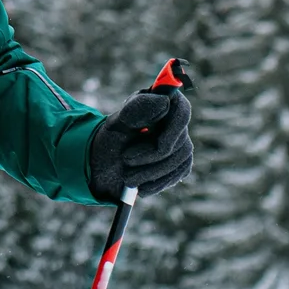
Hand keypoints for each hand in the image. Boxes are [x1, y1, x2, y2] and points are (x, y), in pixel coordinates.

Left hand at [86, 84, 192, 201]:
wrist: (107, 164)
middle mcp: (176, 121)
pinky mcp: (181, 162)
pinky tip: (142, 187)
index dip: (173, 127)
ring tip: (128, 178)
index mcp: (162, 102)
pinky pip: (178, 173)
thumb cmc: (112, 138)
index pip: (181, 110)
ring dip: (152, 171)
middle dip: (152, 154)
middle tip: (125, 159)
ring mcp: (181, 142)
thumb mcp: (117, 123)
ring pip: (180, 159)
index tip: (154, 140)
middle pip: (180, 140)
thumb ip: (137, 109)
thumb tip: (165, 100)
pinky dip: (158, 182)